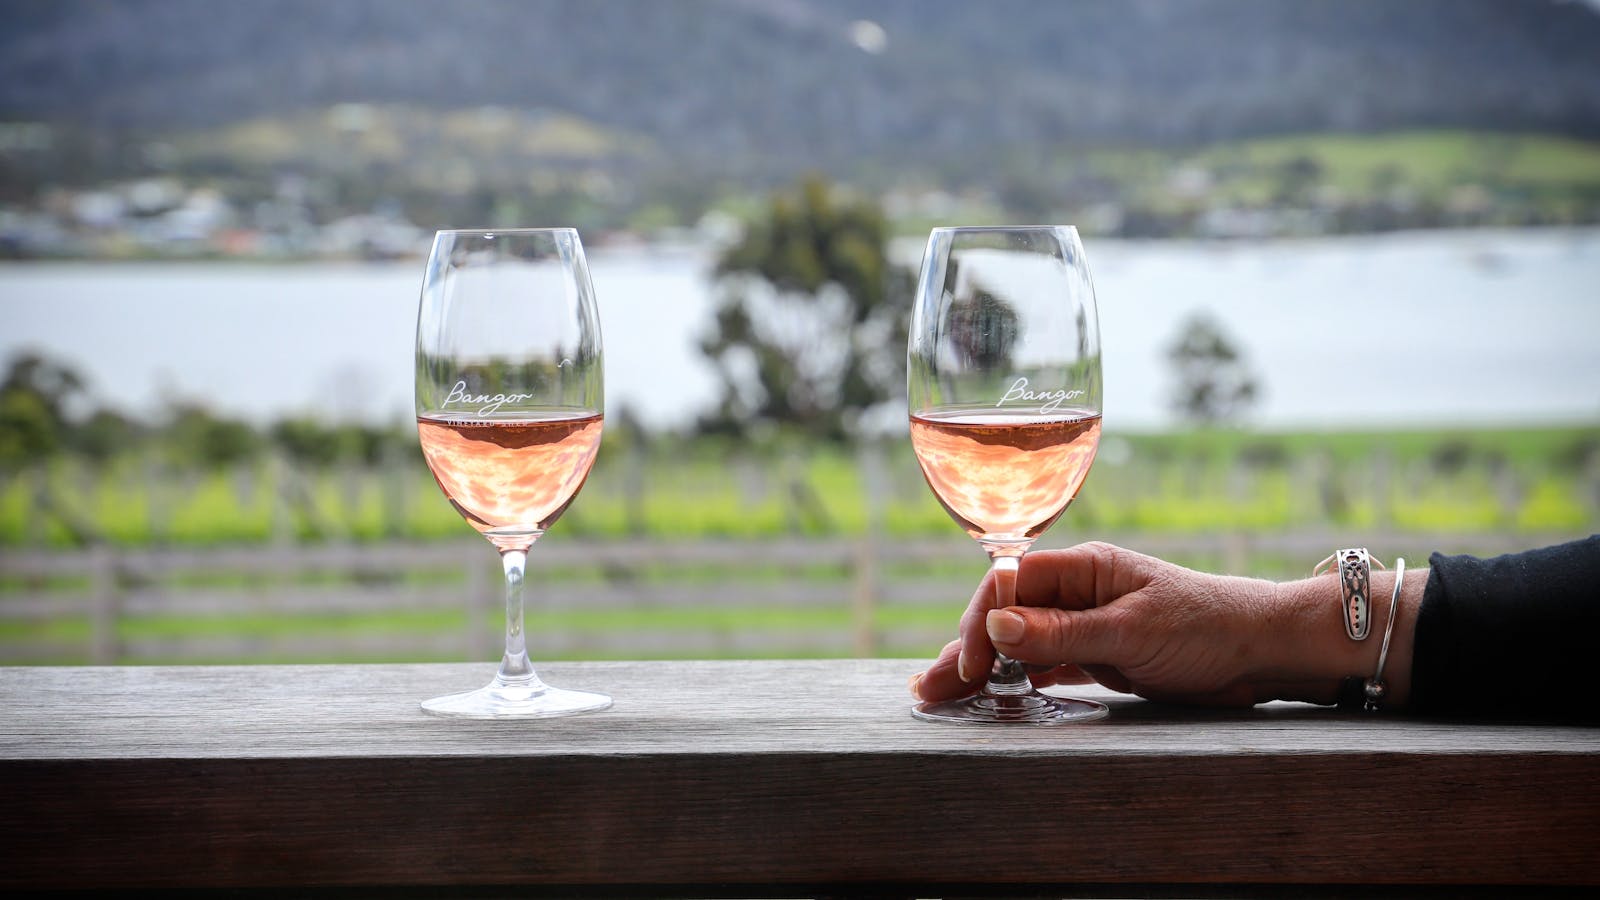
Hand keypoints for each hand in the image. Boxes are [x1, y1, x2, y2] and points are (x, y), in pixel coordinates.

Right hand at [910, 542, 1323, 707]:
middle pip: (1003, 615)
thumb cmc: (1208, 628)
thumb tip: (993, 623)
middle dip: (963, 650)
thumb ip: (1062, 631)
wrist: (1264, 653)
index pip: (1008, 584)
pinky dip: (1014, 681)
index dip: (979, 622)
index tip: (968, 665)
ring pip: (1017, 644)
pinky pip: (1043, 666)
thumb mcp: (1131, 632)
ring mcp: (1085, 625)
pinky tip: (989, 696)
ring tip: (940, 695)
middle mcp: (1077, 593)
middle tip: (929, 690)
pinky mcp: (1098, 657)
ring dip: (981, 668)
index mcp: (1084, 569)